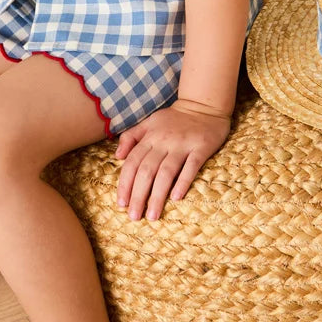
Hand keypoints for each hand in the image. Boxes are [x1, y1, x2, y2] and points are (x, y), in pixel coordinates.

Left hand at [114, 103, 231, 220]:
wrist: (204, 105)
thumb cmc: (174, 119)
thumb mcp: (149, 122)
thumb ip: (131, 137)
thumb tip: (117, 157)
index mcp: (150, 137)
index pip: (132, 163)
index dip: (125, 184)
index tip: (121, 204)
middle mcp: (164, 141)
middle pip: (147, 171)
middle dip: (139, 195)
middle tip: (134, 216)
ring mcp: (182, 144)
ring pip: (166, 172)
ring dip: (158, 195)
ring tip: (152, 215)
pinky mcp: (201, 147)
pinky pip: (191, 167)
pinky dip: (183, 182)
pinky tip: (176, 198)